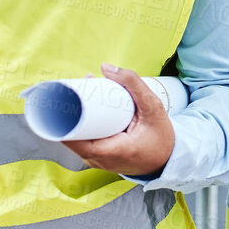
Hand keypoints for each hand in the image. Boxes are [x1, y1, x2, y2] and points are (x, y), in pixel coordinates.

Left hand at [60, 63, 176, 176]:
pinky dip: (78, 126)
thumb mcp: (153, 107)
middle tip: (73, 88)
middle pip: (70, 136)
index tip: (60, 97)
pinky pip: (81, 142)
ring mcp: (96, 162)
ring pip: (73, 139)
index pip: (73, 139)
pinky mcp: (97, 159)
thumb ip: (133, 83)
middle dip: (66, 111)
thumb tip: (105, 67)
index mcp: (110, 152)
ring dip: (71, 118)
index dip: (60, 119)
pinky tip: (79, 110)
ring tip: (78, 95)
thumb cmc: (161, 137)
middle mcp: (98, 161)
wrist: (169, 160)